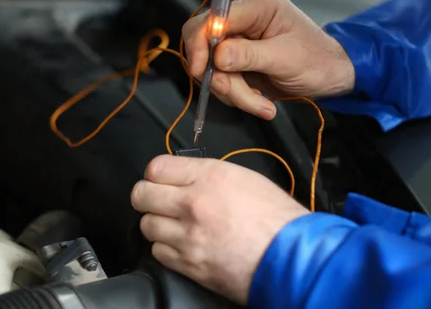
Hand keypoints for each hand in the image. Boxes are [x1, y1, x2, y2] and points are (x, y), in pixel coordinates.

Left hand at [130, 155, 308, 303]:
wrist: (289, 254)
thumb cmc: (276, 217)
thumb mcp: (246, 178)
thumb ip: (210, 175)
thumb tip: (185, 177)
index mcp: (210, 176)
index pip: (156, 167)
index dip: (157, 174)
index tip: (162, 180)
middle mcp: (193, 203)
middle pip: (141, 195)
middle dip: (148, 196)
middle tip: (159, 201)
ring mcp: (187, 236)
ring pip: (146, 225)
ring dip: (158, 224)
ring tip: (176, 226)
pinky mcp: (188, 263)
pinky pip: (158, 252)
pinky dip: (167, 248)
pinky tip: (184, 245)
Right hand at [182, 0, 354, 119]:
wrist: (332, 78)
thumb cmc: (317, 61)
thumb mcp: (285, 58)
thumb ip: (249, 55)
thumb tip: (217, 56)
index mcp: (258, 6)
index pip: (213, 18)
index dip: (200, 43)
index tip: (200, 71)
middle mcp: (245, 19)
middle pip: (206, 45)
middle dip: (220, 76)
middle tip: (236, 95)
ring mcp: (241, 41)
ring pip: (214, 69)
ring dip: (235, 93)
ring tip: (263, 106)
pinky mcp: (240, 62)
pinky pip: (224, 80)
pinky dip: (239, 96)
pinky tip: (262, 103)